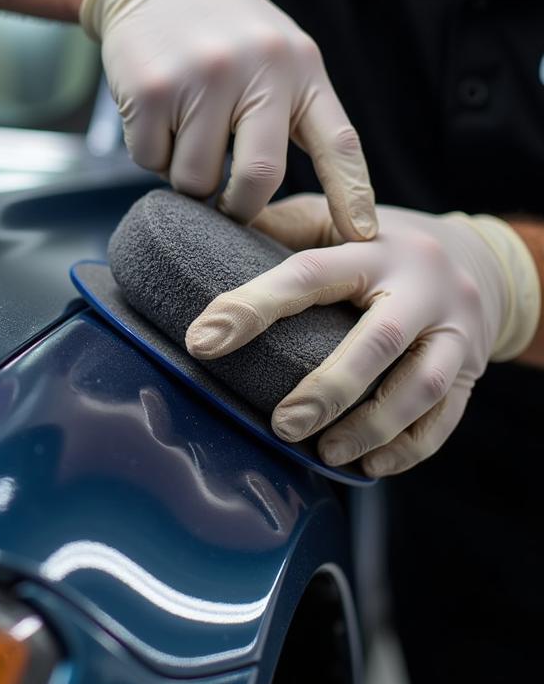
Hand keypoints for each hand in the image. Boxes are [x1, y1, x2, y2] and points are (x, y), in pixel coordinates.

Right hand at [80, 0, 376, 240]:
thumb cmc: (222, 28)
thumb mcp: (276, 51)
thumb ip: (291, 108)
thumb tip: (290, 196)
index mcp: (299, 66)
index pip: (337, 141)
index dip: (352, 195)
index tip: (363, 236)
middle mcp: (257, 70)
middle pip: (259, 178)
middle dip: (240, 206)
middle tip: (227, 205)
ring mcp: (201, 79)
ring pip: (196, 179)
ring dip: (186, 175)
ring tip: (183, 131)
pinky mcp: (151, 90)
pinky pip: (150, 159)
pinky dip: (151, 151)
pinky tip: (154, 113)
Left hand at [185, 195, 540, 475]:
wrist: (480, 255)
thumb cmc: (378, 238)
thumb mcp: (331, 218)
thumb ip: (281, 228)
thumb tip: (211, 229)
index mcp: (373, 247)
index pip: (308, 275)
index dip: (252, 307)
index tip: (203, 340)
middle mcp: (422, 285)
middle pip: (381, 340)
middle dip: (329, 388)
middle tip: (281, 426)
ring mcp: (456, 328)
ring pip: (423, 386)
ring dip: (371, 427)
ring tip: (325, 454)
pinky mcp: (474, 366)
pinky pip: (447, 417)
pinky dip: (408, 448)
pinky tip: (369, 465)